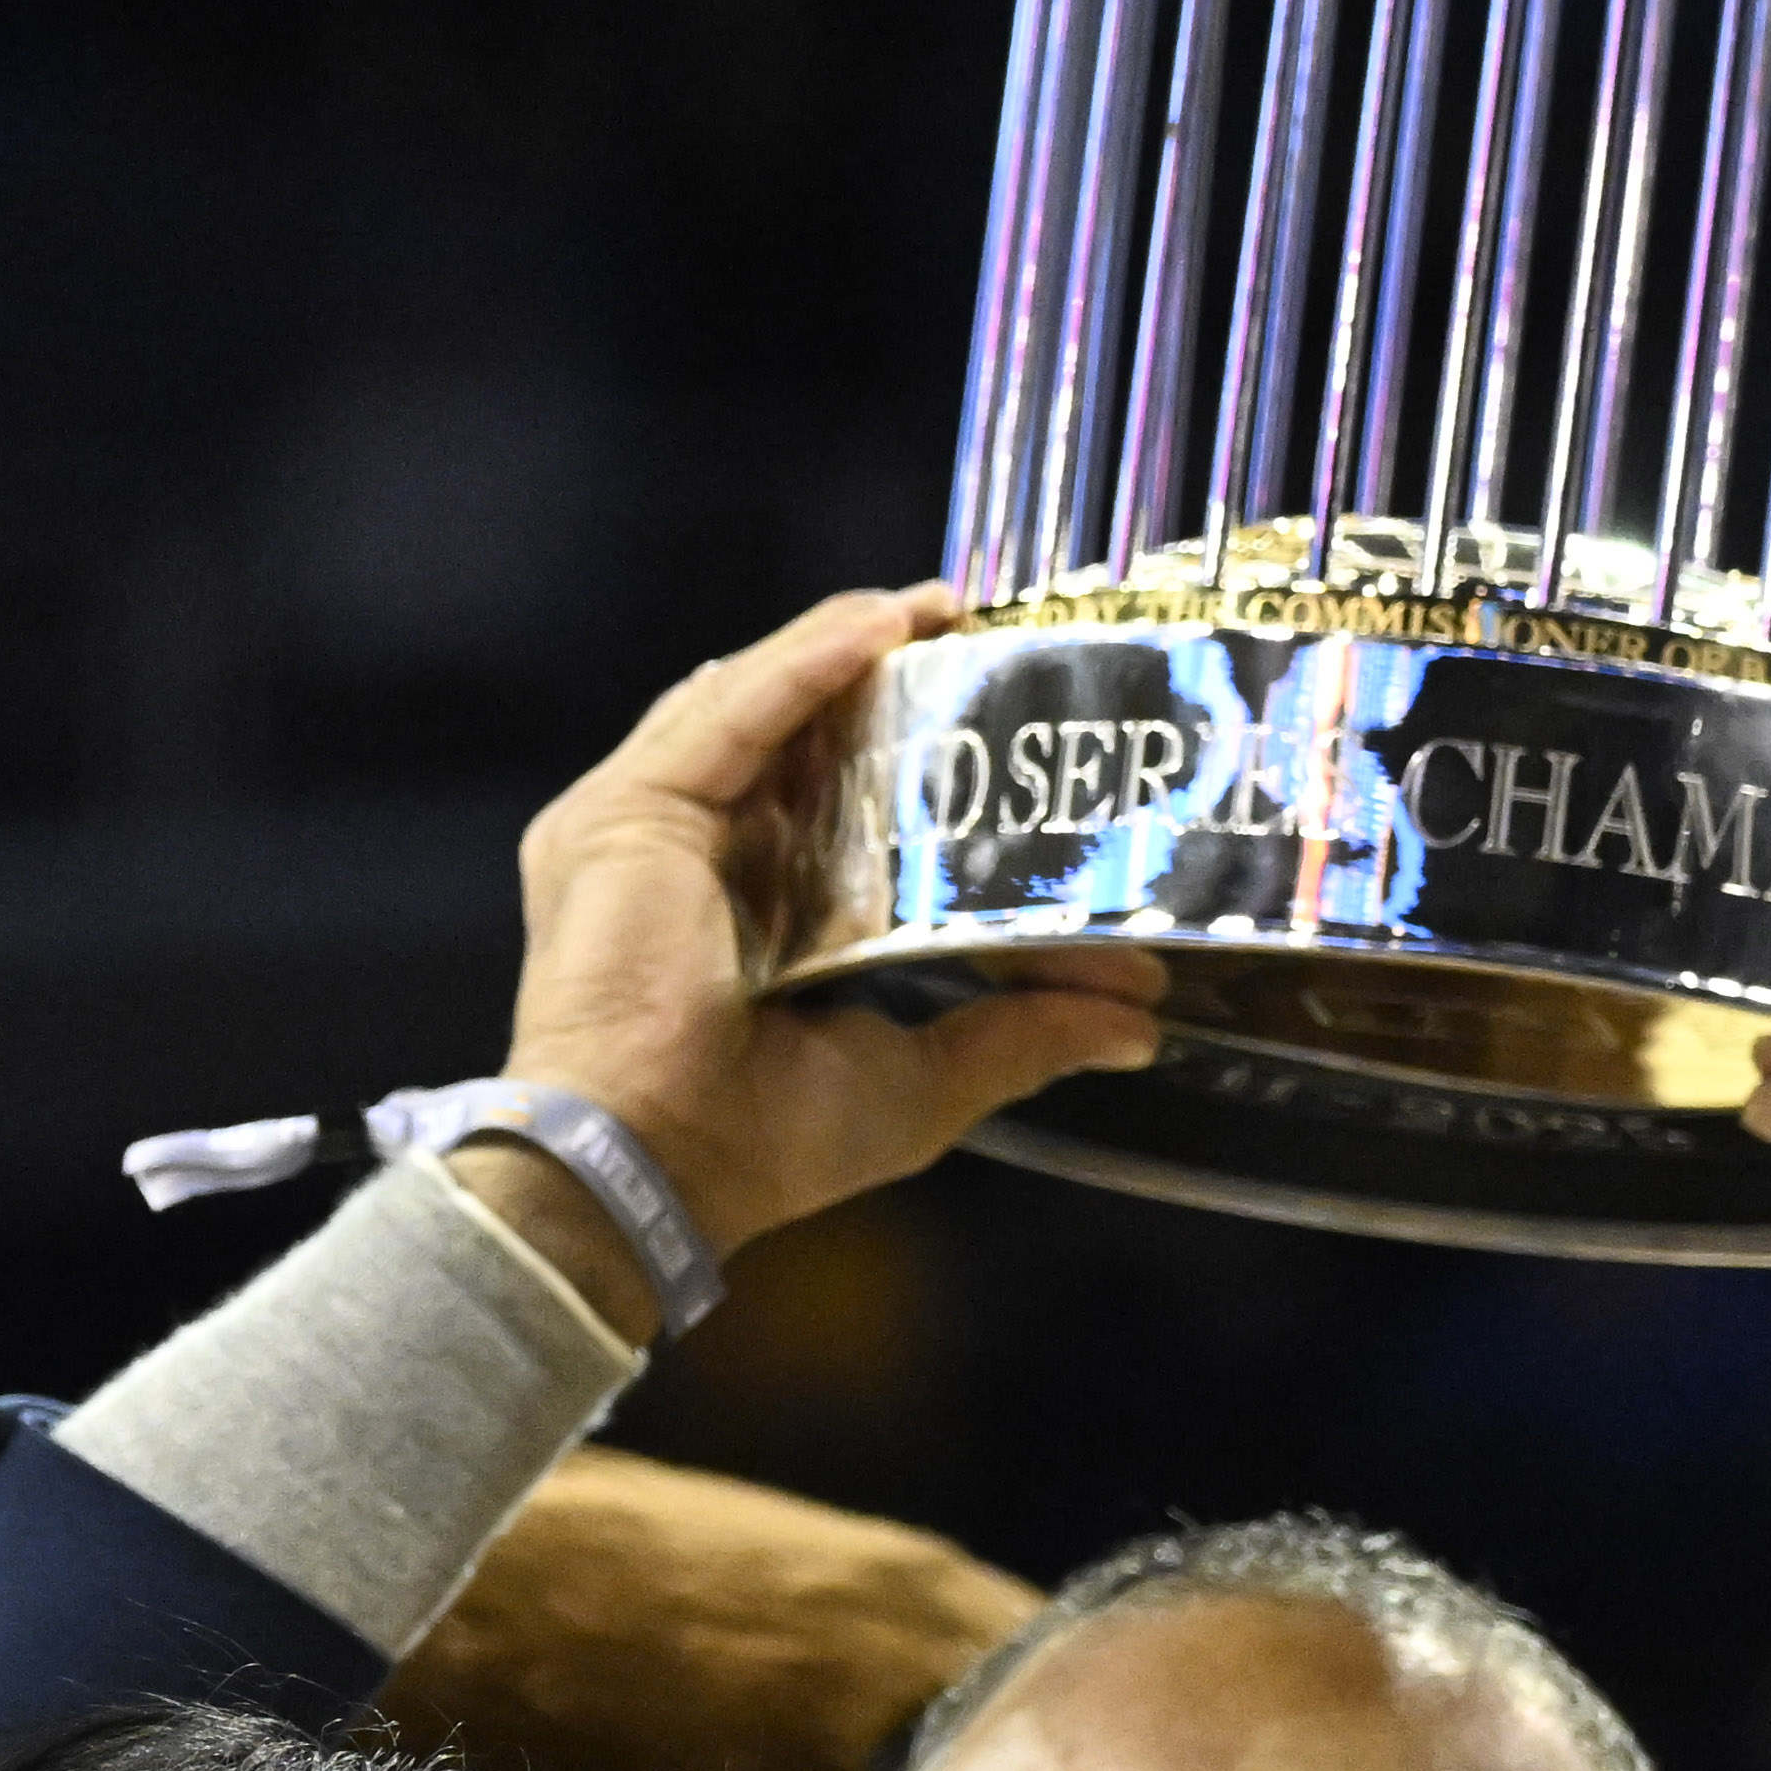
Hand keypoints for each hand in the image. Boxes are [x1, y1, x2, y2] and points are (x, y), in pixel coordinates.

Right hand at [500, 584, 1158, 1275]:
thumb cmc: (764, 1139)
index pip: (831, 798)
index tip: (999, 710)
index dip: (908, 747)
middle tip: (983, 635)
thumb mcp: (925, 1078)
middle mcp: (693, 855)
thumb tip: (1140, 1024)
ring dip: (857, 646)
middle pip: (796, 736)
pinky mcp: (630, 808)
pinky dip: (812, 662)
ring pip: (763, 704)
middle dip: (886, 677)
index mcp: (748, 913)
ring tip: (948, 608)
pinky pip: (735, 709)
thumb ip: (1020, 1034)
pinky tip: (887, 624)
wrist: (655, 1161)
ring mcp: (649, 825)